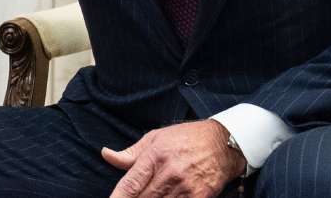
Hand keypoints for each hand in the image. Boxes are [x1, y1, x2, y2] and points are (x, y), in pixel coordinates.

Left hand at [103, 120, 245, 197]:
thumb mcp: (155, 138)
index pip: (131, 183)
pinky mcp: (200, 197)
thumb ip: (130, 153)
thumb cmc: (185, 138)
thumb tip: (106, 155)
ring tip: (148, 196)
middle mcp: (169, 173)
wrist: (223, 144)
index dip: (119, 196)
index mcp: (155, 156)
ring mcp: (186, 187)